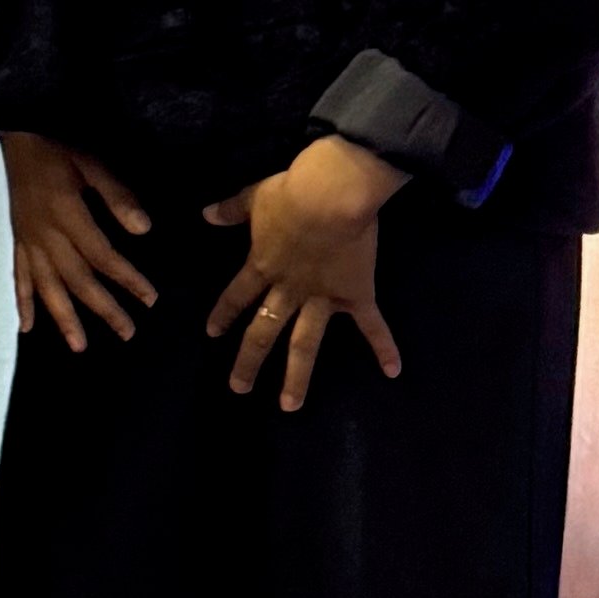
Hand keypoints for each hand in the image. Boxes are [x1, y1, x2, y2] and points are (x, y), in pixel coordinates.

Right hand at [0, 129, 155, 349]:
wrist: (15, 129)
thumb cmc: (56, 142)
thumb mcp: (91, 161)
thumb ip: (116, 196)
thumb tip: (144, 230)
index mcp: (65, 213)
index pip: (101, 255)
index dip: (126, 279)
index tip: (150, 299)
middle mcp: (43, 233)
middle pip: (75, 278)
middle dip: (102, 308)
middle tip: (127, 333)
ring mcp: (27, 239)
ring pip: (46, 285)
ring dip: (62, 316)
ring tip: (79, 346)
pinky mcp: (18, 238)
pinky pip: (19, 275)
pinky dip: (22, 301)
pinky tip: (27, 326)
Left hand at [202, 136, 408, 407]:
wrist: (333, 194)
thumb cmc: (292, 191)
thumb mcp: (253, 197)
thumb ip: (230, 210)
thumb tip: (205, 213)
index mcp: (262, 266)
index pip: (236, 296)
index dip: (223, 314)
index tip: (212, 334)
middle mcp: (288, 290)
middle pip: (262, 331)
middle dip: (248, 361)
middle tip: (237, 388)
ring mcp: (321, 297)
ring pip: (305, 343)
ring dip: (297, 376)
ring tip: (289, 405)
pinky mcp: (356, 294)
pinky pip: (371, 325)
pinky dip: (383, 346)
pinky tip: (393, 371)